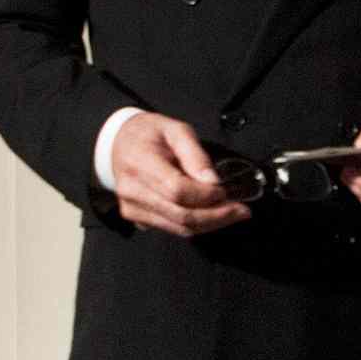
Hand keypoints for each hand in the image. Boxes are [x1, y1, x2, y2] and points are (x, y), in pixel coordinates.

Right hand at [111, 112, 249, 235]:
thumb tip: (212, 181)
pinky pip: (172, 229)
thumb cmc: (149, 135)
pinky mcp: (136, 218)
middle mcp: (133, 190)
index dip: (206, 195)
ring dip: (211, 224)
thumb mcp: (176, 129)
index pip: (177, 190)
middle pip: (181, 215)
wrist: (119, 144)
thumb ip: (195, 154)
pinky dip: (197, 226)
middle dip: (217, 216)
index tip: (225, 191)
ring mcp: (132, 207)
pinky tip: (212, 215)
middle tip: (241, 210)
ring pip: (179, 228)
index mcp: (140, 162)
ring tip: (232, 214)